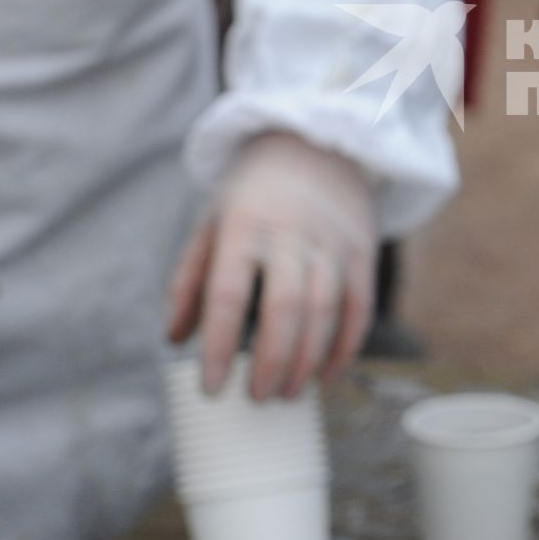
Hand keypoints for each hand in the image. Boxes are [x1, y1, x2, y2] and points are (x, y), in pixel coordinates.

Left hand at [167, 131, 376, 399]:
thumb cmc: (252, 192)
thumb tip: (176, 339)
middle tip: (258, 398)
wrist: (315, 141)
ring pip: (324, 312)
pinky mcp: (362, 249)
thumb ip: (190, 279)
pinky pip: (359, 306)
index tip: (214, 386)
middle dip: (272, 363)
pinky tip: (327, 375)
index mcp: (242, 227)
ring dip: (307, 361)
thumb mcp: (211, 222)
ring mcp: (332, 241)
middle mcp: (290, 234)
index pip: (229, 295)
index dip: (221, 346)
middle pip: (285, 309)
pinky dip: (346, 346)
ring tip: (288, 393)